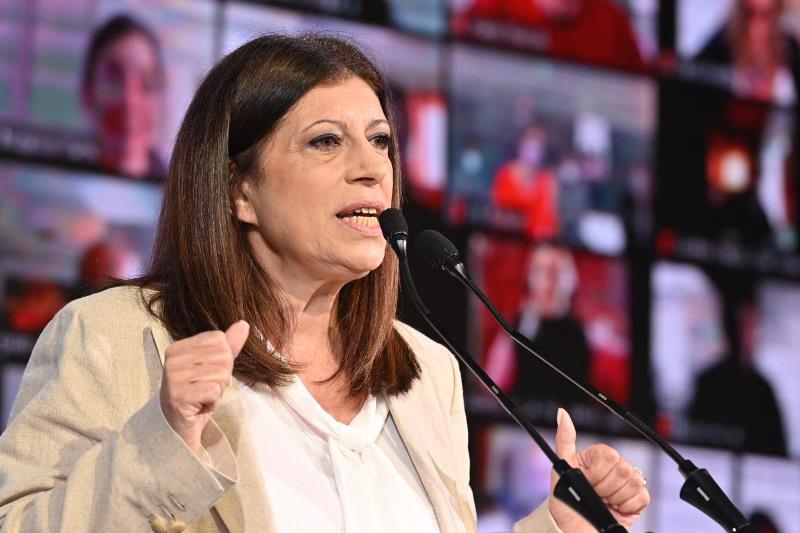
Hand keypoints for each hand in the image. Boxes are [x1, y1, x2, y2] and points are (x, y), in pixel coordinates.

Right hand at [159, 321, 249, 452]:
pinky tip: (200, 406)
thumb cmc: (197, 395)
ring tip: (202, 397)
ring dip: (218, 390)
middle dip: (222, 377)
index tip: (206, 376)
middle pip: (223, 356)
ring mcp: (173, 377)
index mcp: (178, 347)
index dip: (222, 360)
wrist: (177, 428)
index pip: (219, 339)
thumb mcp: (214, 367)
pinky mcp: (179, 396)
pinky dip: (213, 401)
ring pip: (221, 374)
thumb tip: (243, 324)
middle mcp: (173, 359)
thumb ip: (228, 346)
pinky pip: (214, 390)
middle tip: (204, 389)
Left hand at [547, 408, 649, 531]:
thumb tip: (562, 412)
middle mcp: (614, 467)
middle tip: (594, 493)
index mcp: (598, 457)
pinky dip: (627, 506)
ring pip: (634, 481)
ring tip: (603, 501)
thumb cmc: (566, 500)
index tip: (586, 481)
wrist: (572, 529)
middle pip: (623, 468)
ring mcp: (627, 484)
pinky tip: (615, 508)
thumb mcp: (560, 468)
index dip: (597, 472)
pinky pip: (643, 496)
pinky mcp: (638, 501)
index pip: (609, 455)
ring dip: (615, 497)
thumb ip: (564, 439)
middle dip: (604, 487)